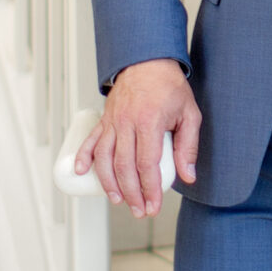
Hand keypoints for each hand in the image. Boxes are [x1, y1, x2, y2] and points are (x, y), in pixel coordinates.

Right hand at [73, 59, 200, 216]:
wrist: (148, 60)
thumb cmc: (169, 86)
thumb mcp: (189, 114)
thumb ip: (188, 147)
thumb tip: (188, 176)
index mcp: (149, 121)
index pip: (147, 164)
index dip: (150, 189)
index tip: (154, 205)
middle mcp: (127, 122)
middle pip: (125, 166)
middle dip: (131, 194)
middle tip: (140, 211)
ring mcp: (113, 120)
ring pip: (105, 158)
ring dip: (109, 183)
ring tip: (117, 200)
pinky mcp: (104, 119)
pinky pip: (91, 140)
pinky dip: (84, 157)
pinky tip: (81, 173)